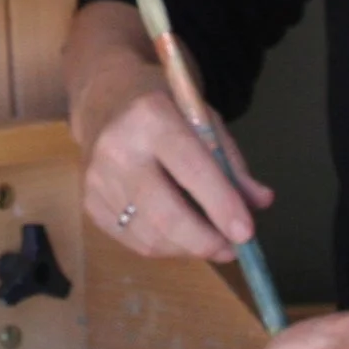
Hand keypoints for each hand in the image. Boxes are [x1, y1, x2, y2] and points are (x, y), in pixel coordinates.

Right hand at [74, 52, 273, 261]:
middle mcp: (117, 149)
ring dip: (188, 248)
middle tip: (232, 248)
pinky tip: (179, 234)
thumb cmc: (161, 105)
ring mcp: (97, 180)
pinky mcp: (89, 203)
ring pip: (150, 237)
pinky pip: (133, 241)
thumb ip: (230, 161)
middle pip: (165, 214)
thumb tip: (260, 203)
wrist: (103, 99)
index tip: (246, 233)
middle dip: (205, 241)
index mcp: (150, 117)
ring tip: (211, 242)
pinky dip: (164, 246)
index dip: (221, 205)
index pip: (191, 169)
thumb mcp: (202, 117)